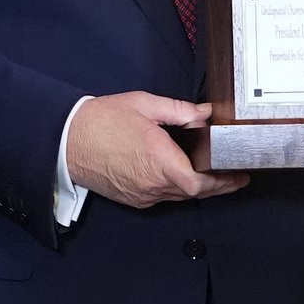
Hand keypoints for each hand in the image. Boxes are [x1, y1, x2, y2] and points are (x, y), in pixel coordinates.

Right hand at [66, 91, 247, 208]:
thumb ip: (179, 110)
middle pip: (194, 193)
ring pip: (178, 196)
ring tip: (210, 173)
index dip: (222, 183)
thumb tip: (204, 114)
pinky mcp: (132, 198)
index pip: (199, 183)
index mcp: (158, 159)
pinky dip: (175, 187)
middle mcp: (152, 183)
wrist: (66, 140)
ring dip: (195, 187)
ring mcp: (141, 194)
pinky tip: (179, 174)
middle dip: (217, 186)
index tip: (237, 175)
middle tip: (233, 176)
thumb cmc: (100, 120)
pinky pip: (161, 196)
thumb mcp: (144, 105)